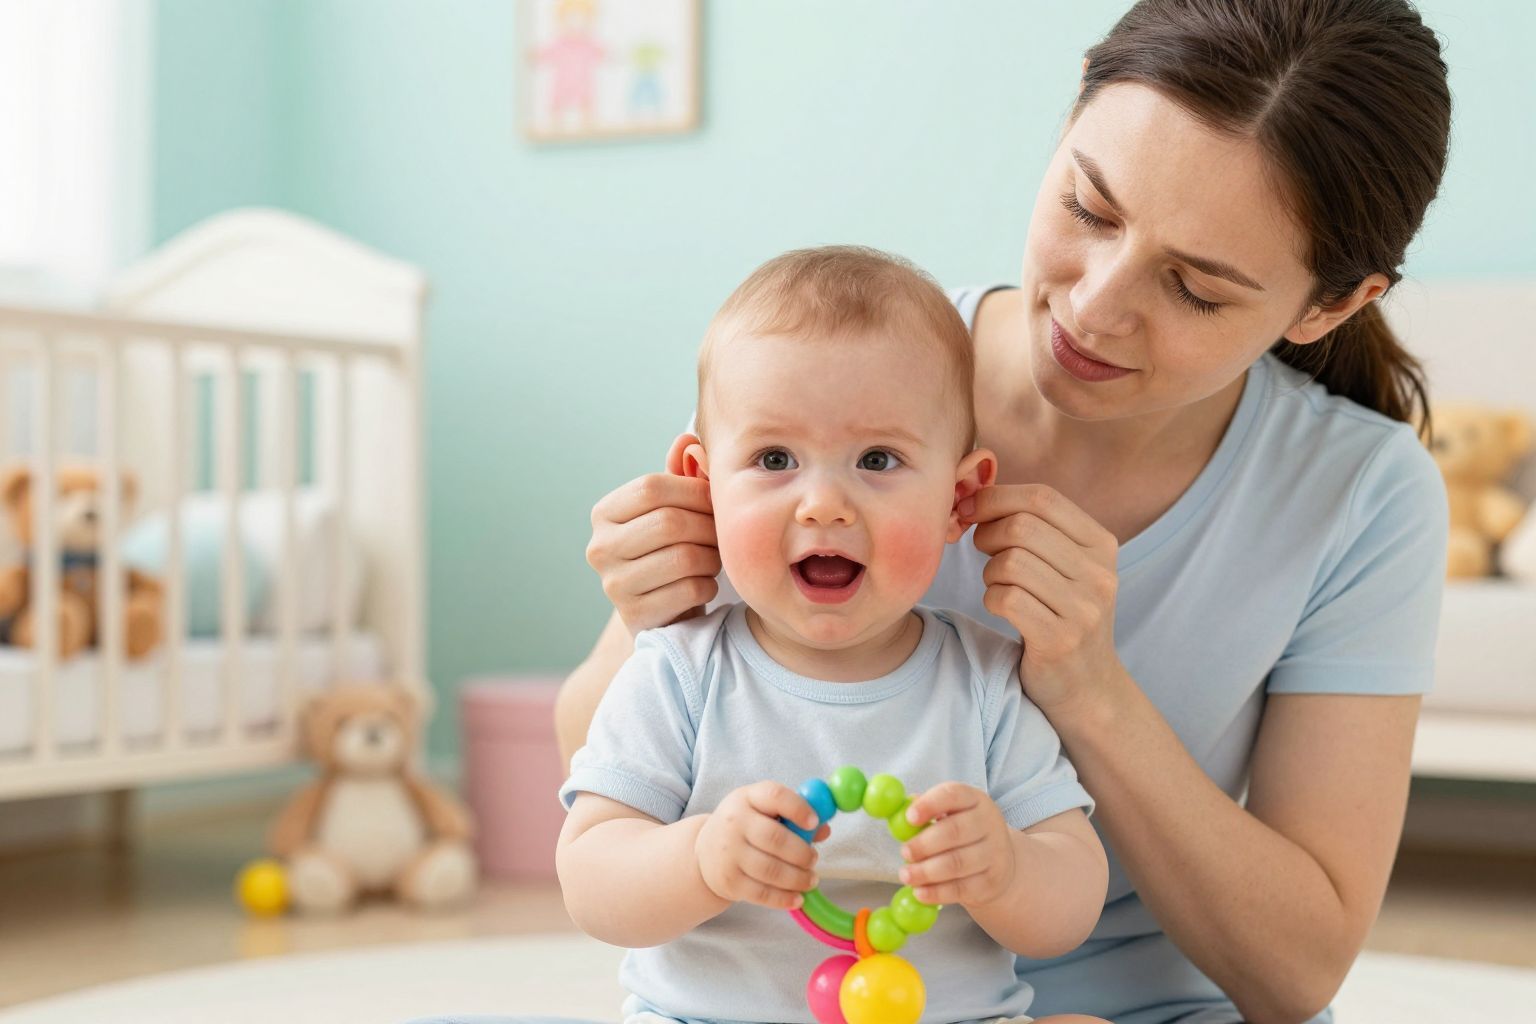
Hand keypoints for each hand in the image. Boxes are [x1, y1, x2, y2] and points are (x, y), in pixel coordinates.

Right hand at [586, 436, 720, 635]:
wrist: (663, 612)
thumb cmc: (672, 550)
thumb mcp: (674, 510)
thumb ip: (682, 476)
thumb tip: (688, 441)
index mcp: (604, 513)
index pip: (651, 486)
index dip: (693, 490)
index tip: (714, 500)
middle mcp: (599, 547)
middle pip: (669, 522)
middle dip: (707, 526)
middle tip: (720, 534)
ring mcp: (613, 584)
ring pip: (683, 557)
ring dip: (710, 557)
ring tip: (712, 558)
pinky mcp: (635, 615)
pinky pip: (689, 590)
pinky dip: (707, 586)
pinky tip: (703, 585)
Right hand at [695, 781, 829, 909]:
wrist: (704, 853)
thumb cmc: (744, 828)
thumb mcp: (764, 812)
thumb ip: (794, 817)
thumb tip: (824, 829)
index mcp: (747, 798)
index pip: (774, 796)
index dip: (798, 808)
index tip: (814, 822)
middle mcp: (734, 822)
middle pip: (775, 838)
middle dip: (802, 853)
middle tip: (814, 859)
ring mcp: (729, 853)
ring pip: (771, 870)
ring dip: (798, 878)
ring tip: (811, 880)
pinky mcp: (729, 881)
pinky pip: (762, 894)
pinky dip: (784, 898)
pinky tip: (798, 897)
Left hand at [897, 782, 1014, 907]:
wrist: (999, 863)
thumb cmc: (962, 833)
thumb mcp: (950, 813)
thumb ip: (924, 810)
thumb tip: (896, 810)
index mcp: (974, 800)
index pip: (953, 795)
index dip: (929, 805)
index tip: (908, 818)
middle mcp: (989, 823)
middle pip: (955, 832)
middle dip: (924, 844)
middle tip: (904, 852)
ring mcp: (994, 854)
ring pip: (957, 863)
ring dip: (926, 872)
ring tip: (905, 875)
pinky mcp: (991, 881)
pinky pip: (961, 889)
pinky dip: (937, 893)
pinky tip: (919, 893)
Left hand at [959, 484, 1121, 713]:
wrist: (1088, 687)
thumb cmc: (1061, 615)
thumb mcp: (1064, 565)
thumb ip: (1034, 527)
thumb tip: (973, 492)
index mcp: (1101, 544)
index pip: (1043, 497)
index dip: (997, 497)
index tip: (970, 510)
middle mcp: (1100, 573)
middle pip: (1022, 526)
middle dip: (988, 534)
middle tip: (982, 552)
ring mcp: (1084, 608)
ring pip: (1011, 561)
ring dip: (990, 571)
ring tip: (998, 584)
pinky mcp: (1061, 639)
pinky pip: (1005, 599)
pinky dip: (991, 599)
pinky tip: (1002, 608)